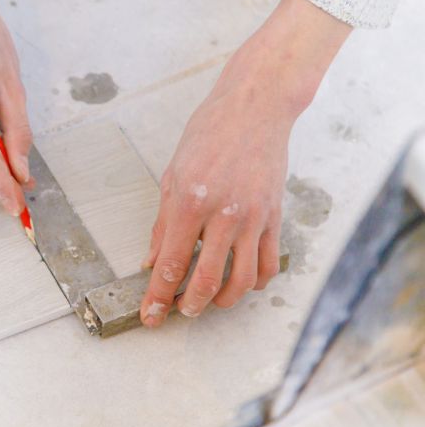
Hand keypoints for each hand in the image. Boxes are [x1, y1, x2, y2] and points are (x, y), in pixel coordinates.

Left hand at [140, 0, 351, 326]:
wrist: (254, 109)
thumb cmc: (208, 135)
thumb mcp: (172, 176)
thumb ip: (162, 224)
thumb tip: (153, 262)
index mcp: (190, 204)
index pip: (171, 265)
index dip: (158, 297)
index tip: (151, 317)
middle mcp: (224, 215)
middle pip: (206, 281)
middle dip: (188, 306)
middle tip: (179, 312)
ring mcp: (254, 219)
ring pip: (242, 281)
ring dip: (222, 301)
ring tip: (207, 302)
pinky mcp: (275, 218)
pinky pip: (269, 264)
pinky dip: (255, 283)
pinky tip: (240, 283)